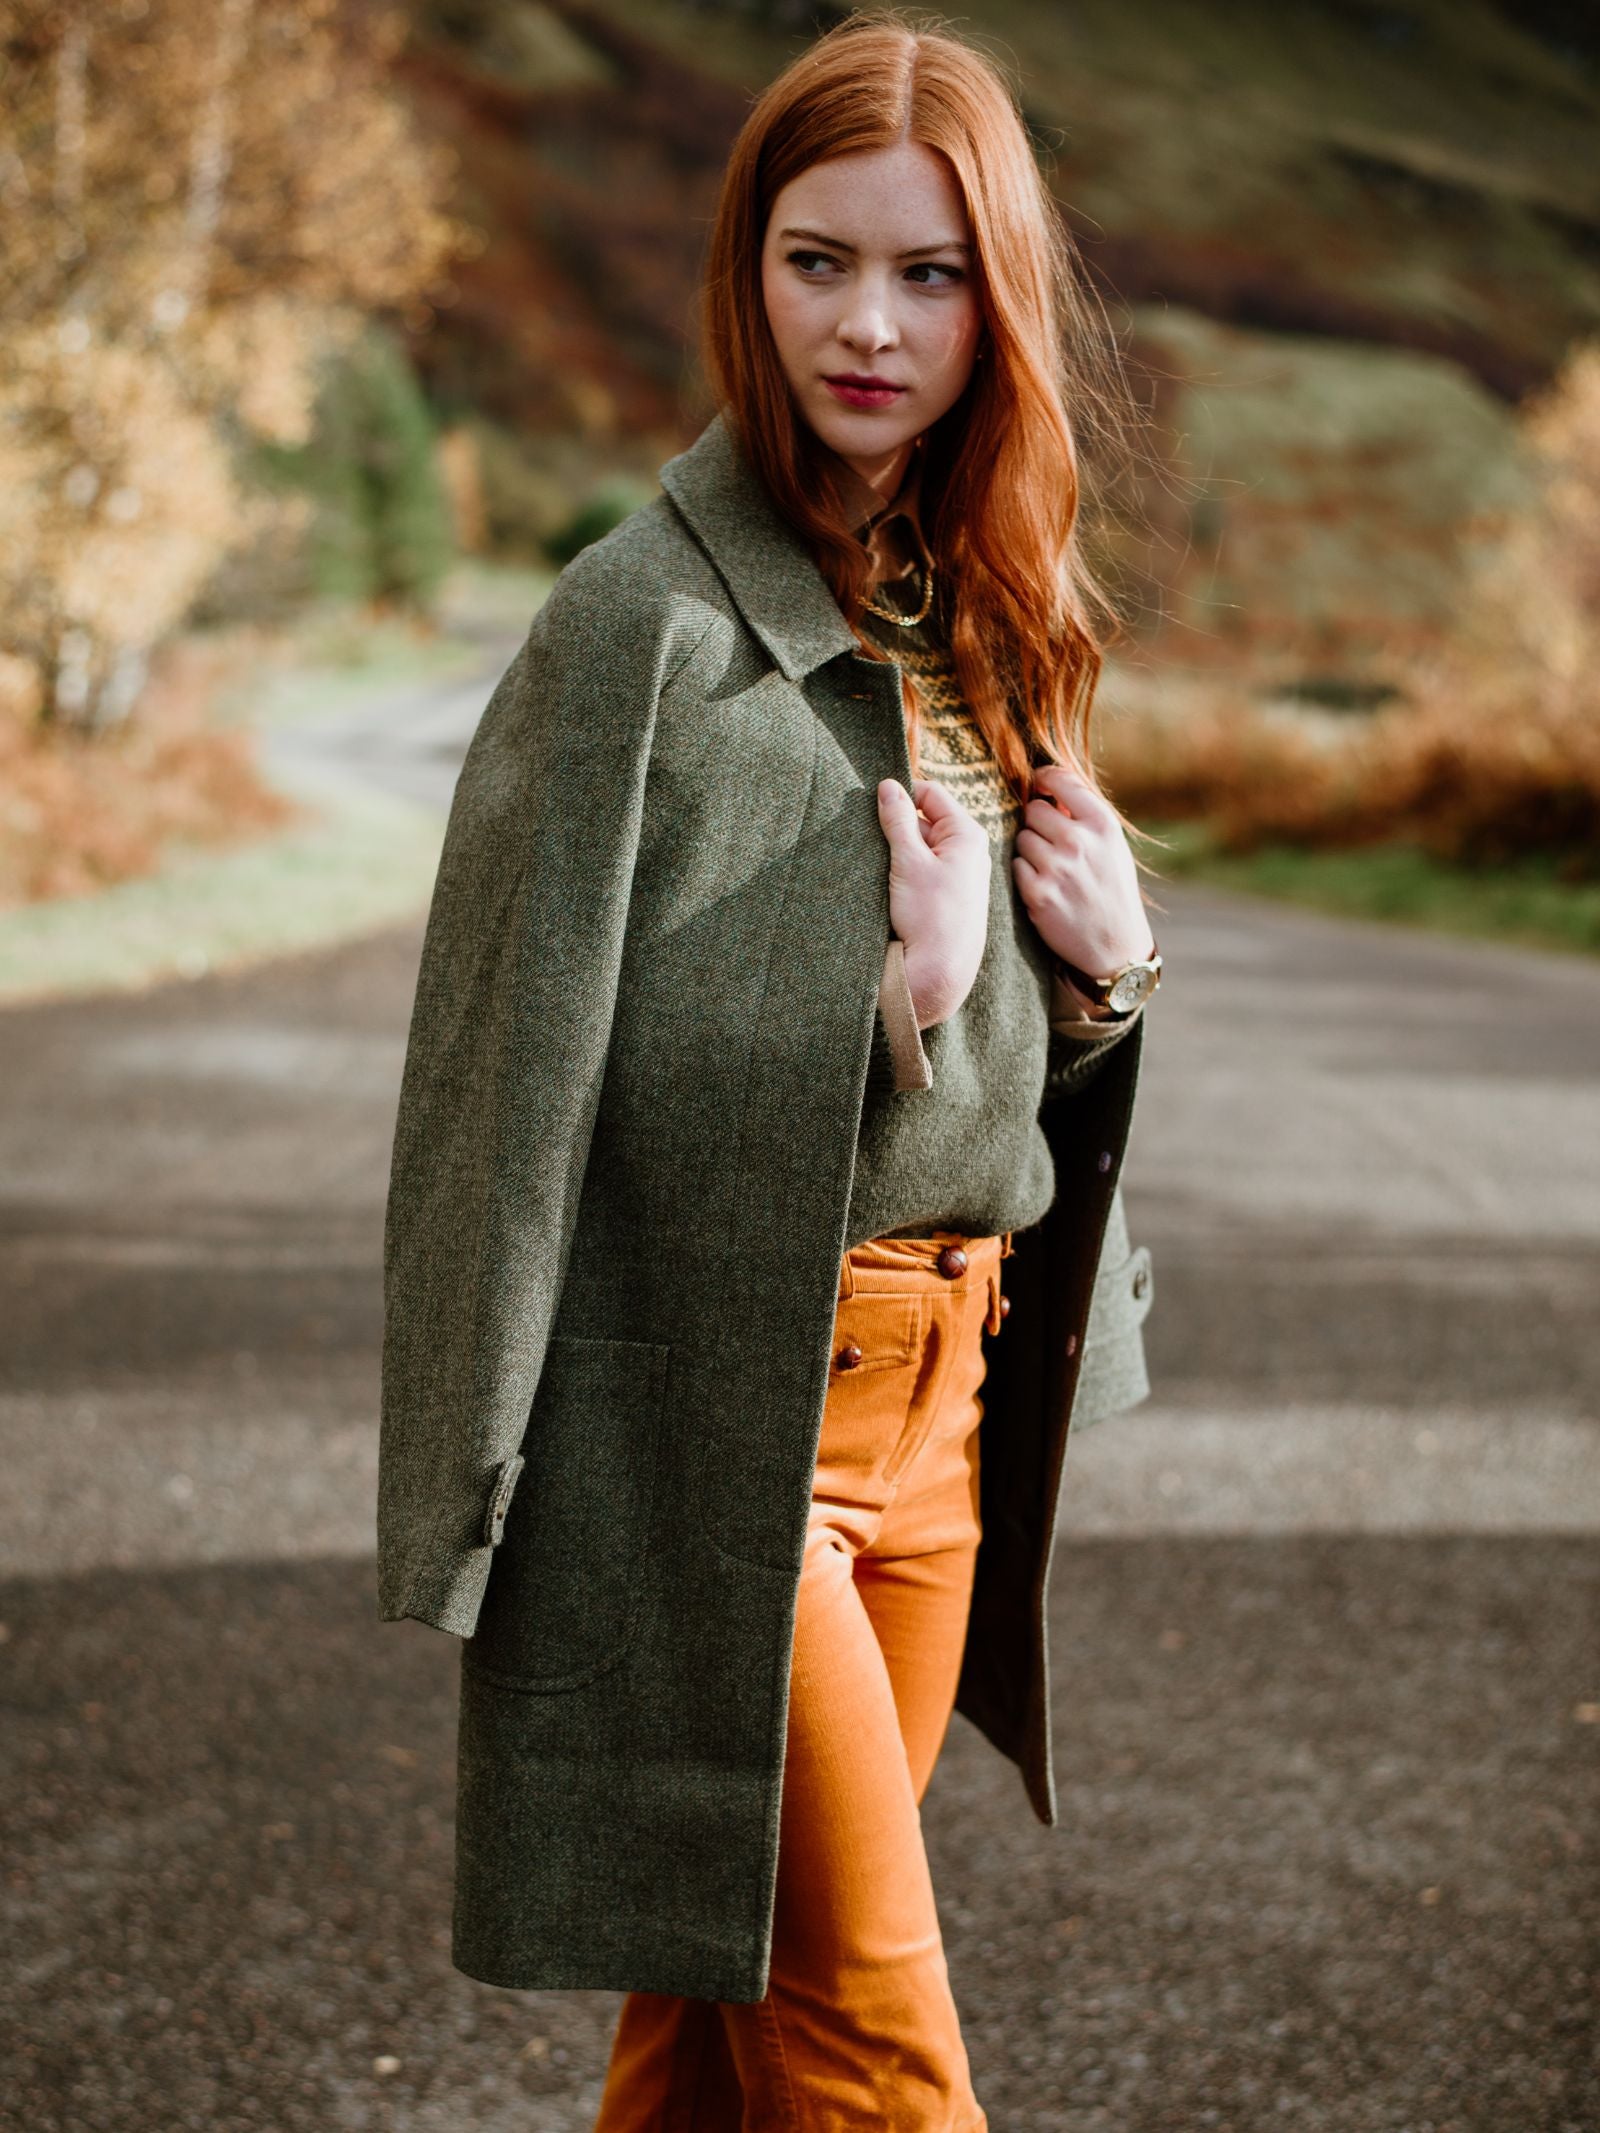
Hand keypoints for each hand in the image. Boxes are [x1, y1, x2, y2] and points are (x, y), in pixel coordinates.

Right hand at [876, 776, 990, 1029]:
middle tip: (869, 840)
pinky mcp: (946, 897)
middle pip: (924, 821)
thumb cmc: (931, 918)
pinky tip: (886, 885)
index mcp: (967, 835)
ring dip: (896, 852)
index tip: (873, 804)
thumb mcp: (909, 862)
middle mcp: (968, 852)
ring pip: (919, 848)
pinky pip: (921, 871)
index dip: (901, 794)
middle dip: (896, 827)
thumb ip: (897, 820)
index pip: (931, 794)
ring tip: (876, 867)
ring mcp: (958, 875)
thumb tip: (887, 786)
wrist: (939, 974)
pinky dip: (902, 872)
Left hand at [1012, 764, 1151, 983]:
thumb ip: (1084, 815)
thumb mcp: (1112, 846)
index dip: (1043, 779)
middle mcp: (1080, 842)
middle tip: (1050, 842)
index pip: (1060, 780)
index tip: (1038, 785)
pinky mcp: (1038, 893)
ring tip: (1051, 869)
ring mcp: (1057, 868)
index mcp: (1103, 824)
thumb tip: (1047, 787)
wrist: (1115, 944)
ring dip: (1030, 850)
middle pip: (1033, 810)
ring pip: (1021, 838)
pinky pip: (1016, 866)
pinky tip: (1044, 887)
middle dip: (1037, 823)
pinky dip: (1025, 875)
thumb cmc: (1111, 889)